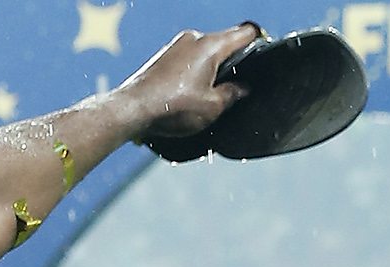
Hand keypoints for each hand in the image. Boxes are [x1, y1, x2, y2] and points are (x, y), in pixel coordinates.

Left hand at [116, 24, 260, 140]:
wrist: (130, 110)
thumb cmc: (170, 108)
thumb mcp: (212, 107)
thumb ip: (233, 94)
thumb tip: (242, 88)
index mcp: (211, 45)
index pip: (246, 32)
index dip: (259, 44)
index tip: (260, 59)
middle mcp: (193, 38)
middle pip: (225, 42)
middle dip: (232, 62)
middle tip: (233, 86)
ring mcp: (175, 46)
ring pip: (205, 52)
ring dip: (210, 69)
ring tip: (207, 94)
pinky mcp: (162, 57)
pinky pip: (187, 59)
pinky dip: (193, 72)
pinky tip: (188, 93)